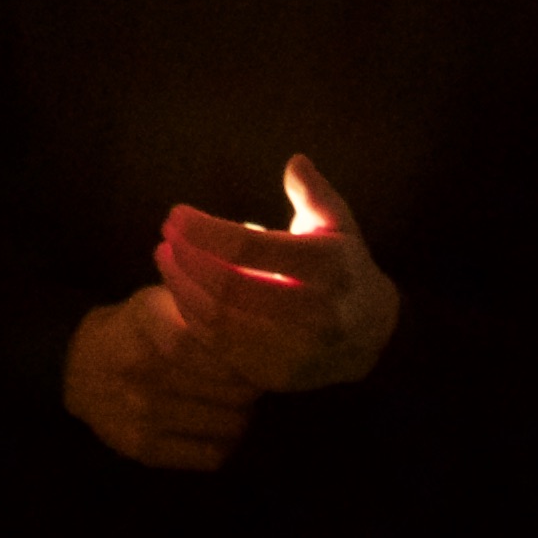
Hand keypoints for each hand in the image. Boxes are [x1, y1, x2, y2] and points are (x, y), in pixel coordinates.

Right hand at [60, 287, 262, 470]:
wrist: (76, 369)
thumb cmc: (134, 328)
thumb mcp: (159, 300)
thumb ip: (202, 308)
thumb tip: (259, 326)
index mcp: (147, 319)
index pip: (211, 342)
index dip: (242, 355)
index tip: (258, 356)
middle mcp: (142, 367)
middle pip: (229, 388)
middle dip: (253, 386)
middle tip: (254, 381)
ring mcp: (142, 413)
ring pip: (228, 424)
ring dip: (243, 415)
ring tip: (235, 403)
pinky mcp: (144, 449)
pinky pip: (211, 455)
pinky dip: (226, 443)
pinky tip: (217, 427)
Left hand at [152, 156, 402, 393]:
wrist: (373, 336)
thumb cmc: (343, 266)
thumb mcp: (339, 224)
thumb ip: (315, 194)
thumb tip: (295, 162)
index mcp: (328, 266)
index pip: (249, 247)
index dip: (204, 230)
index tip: (176, 214)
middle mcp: (315, 311)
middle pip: (228, 286)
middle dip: (187, 257)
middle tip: (166, 235)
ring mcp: (296, 350)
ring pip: (219, 320)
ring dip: (182, 286)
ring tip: (165, 257)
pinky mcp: (277, 374)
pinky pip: (220, 346)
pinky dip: (193, 315)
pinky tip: (180, 290)